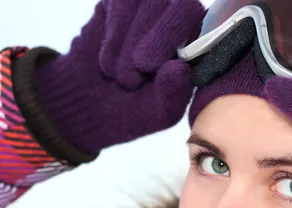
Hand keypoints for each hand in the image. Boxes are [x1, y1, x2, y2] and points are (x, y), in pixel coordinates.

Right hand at [35, 0, 205, 153]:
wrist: (90, 109)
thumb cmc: (134, 111)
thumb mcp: (158, 113)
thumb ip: (174, 93)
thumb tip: (179, 66)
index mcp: (197, 45)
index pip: (200, 21)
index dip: (176, 35)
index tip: (151, 66)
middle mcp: (177, 21)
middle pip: (180, 4)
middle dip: (157, 39)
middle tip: (137, 71)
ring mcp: (148, 9)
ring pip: (148, 2)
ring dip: (130, 43)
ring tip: (120, 76)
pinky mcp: (119, 4)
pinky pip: (121, 2)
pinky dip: (113, 37)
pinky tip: (109, 62)